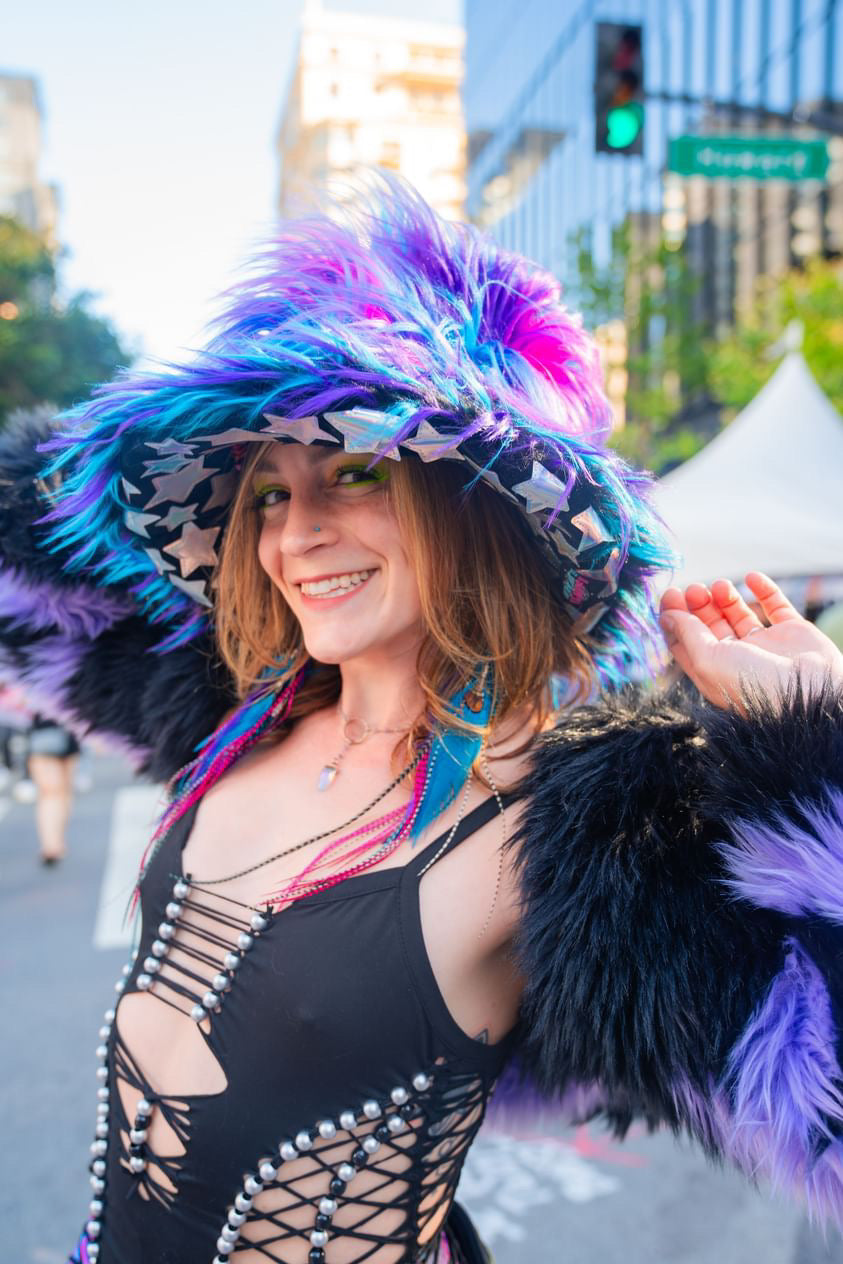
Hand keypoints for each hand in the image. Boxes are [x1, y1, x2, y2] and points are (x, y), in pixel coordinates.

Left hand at [658, 572, 842, 709]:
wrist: (809, 693)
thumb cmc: (753, 685)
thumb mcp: (708, 659)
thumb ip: (688, 634)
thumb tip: (666, 616)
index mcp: (714, 671)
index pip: (686, 642)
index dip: (675, 619)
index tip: (669, 596)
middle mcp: (738, 659)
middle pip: (710, 626)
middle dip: (699, 605)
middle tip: (693, 588)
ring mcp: (766, 646)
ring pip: (740, 615)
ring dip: (726, 597)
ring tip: (720, 586)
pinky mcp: (792, 633)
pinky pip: (776, 606)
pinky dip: (764, 590)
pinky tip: (752, 577)